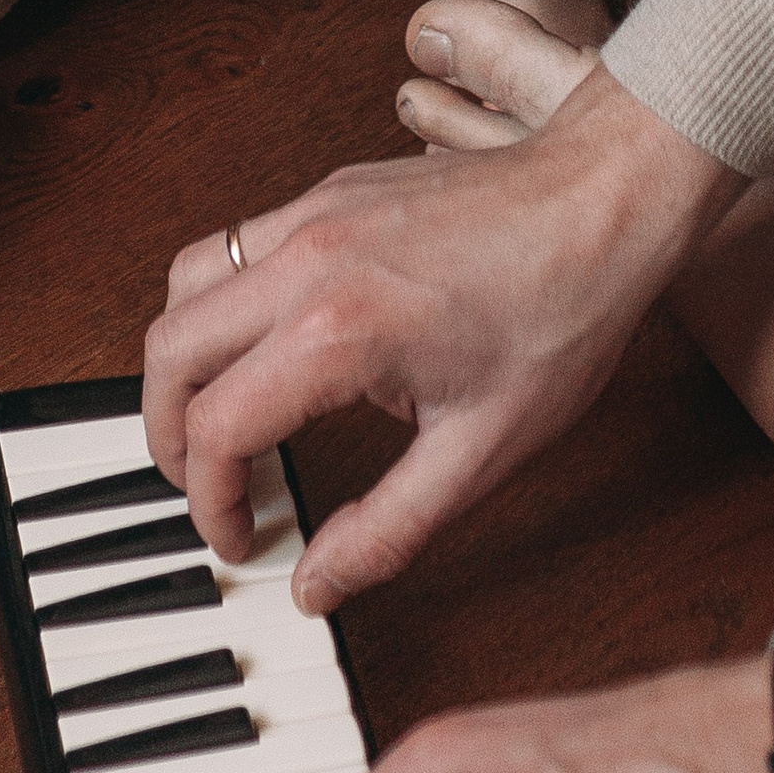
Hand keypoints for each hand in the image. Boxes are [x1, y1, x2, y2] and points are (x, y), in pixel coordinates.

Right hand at [144, 63, 743, 613]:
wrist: (607, 199)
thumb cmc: (562, 313)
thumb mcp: (483, 453)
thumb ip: (386, 530)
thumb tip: (315, 584)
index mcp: (337, 331)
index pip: (215, 429)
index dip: (213, 503)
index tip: (241, 536)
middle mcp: (307, 259)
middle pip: (168, 350)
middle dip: (166, 436)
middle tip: (208, 490)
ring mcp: (312, 211)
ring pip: (188, 283)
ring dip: (183, 360)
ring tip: (221, 421)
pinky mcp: (330, 188)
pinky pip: (236, 244)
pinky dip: (221, 305)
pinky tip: (270, 350)